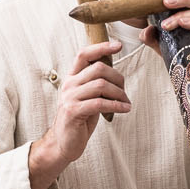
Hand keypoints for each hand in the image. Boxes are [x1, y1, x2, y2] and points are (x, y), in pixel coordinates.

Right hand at [28, 39, 127, 188]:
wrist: (63, 144)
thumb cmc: (79, 120)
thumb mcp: (87, 98)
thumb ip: (96, 85)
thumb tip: (116, 75)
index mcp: (71, 78)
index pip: (84, 54)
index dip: (101, 47)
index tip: (118, 45)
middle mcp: (69, 85)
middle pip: (97, 68)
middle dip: (117, 78)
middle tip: (124, 91)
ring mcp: (69, 98)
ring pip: (100, 85)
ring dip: (119, 93)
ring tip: (126, 102)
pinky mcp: (73, 111)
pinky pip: (99, 103)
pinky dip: (116, 105)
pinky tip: (124, 109)